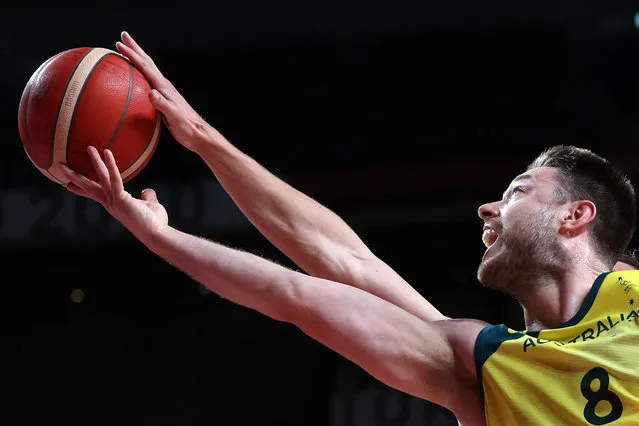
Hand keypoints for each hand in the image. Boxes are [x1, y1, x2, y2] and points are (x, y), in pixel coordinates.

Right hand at [61, 146, 168, 240]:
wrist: (157, 235)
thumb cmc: (155, 223)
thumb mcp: (150, 206)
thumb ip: (147, 197)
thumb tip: (146, 190)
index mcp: (115, 205)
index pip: (95, 194)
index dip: (81, 189)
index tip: (67, 185)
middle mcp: (111, 204)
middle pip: (90, 187)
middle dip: (76, 176)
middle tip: (61, 166)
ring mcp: (114, 202)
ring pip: (100, 179)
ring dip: (95, 162)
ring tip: (89, 148)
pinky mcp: (121, 200)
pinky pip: (115, 180)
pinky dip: (111, 166)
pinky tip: (107, 153)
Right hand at [115, 31, 211, 152]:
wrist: (198, 134)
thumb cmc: (187, 127)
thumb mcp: (174, 116)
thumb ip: (162, 104)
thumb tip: (151, 92)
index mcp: (164, 87)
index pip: (146, 66)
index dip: (132, 55)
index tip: (119, 44)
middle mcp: (164, 86)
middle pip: (147, 62)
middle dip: (134, 48)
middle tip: (123, 36)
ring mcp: (164, 92)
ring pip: (148, 69)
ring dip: (137, 57)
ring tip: (128, 50)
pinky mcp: (164, 99)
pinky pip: (148, 81)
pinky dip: (140, 73)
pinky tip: (135, 77)